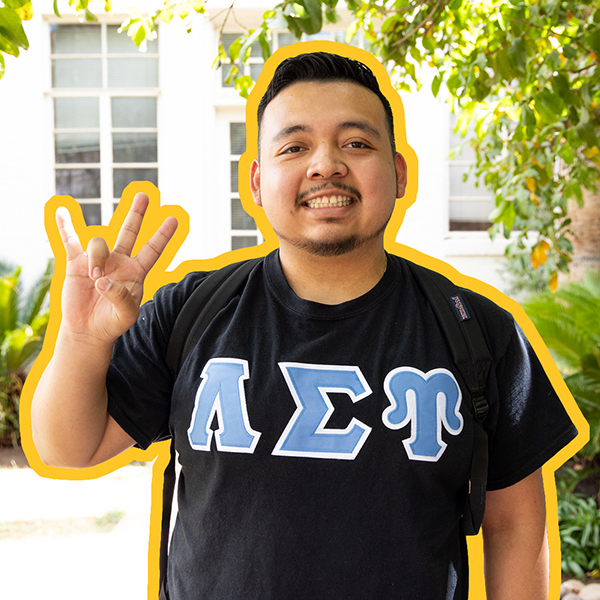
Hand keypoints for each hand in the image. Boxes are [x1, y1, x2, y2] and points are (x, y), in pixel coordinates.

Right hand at [56, 193, 177, 344]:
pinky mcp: (76, 263)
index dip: (163, 235)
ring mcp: (98, 260)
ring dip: (97, 258)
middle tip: (144, 195)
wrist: (89, 330)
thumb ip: (121, 298)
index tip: (175, 218)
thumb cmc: (113, 322)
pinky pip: (70, 241)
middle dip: (136, 213)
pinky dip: (65, 227)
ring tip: (94, 278)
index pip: (153, 250)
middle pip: (129, 231)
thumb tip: (102, 281)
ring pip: (99, 244)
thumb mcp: (126, 315)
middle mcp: (119, 261)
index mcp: (136, 271)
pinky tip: (61, 212)